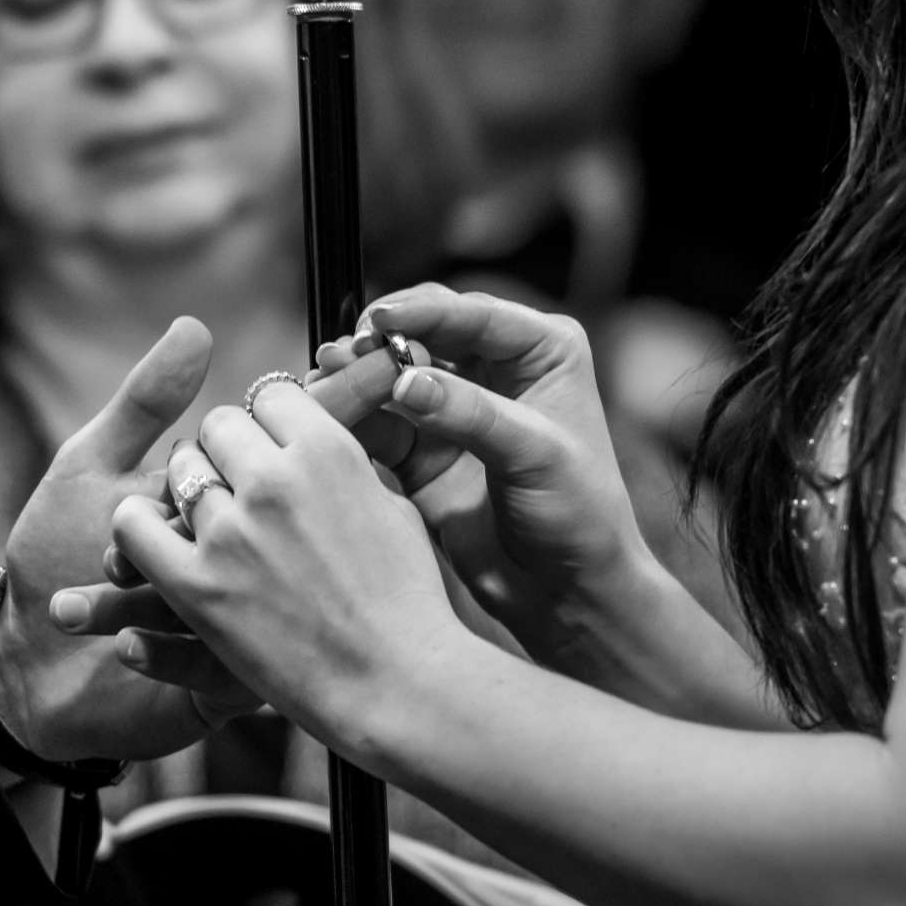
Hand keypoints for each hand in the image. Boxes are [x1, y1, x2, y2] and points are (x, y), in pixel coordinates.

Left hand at [0, 318, 260, 760]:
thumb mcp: (92, 470)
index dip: (304, 425)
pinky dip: (169, 652)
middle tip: (118, 539)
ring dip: (163, 591)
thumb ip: (144, 403)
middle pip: (269, 522)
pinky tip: (124, 645)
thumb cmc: (55, 554)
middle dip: (192, 523)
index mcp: (220, 496)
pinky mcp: (228, 682)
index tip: (346, 388)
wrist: (23, 665)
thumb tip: (196, 326)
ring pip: (247, 594)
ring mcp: (242, 620)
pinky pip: (227, 665)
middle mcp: (242, 554)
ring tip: (101, 583)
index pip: (280, 450)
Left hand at [96, 380, 464, 747]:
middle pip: (219, 424)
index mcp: (329, 451)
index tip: (273, 446)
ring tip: (211, 522)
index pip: (271, 394)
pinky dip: (137, 526)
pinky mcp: (197, 587)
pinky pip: (134, 528)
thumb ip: (346, 462)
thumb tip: (315, 432)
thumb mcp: (394, 509)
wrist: (397, 685)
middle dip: (228, 450)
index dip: (270, 421)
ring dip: (191, 488)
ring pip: (180, 469)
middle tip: (240, 486)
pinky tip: (155, 540)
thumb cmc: (408, 602)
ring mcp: (233, 533)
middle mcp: (276, 480)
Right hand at [311, 287, 655, 662]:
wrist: (568, 592)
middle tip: (345, 351)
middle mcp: (495, 372)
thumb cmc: (580, 518)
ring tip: (325, 376)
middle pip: (424, 335)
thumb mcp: (535, 456)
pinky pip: (381, 424)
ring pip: (394, 377)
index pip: (473, 314)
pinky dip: (354, 420)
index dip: (422, 313)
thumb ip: (470, 414)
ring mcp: (455, 411)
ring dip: (359, 377)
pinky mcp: (423, 452)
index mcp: (541, 352)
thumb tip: (406, 380)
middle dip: (382, 342)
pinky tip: (327, 415)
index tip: (378, 320)